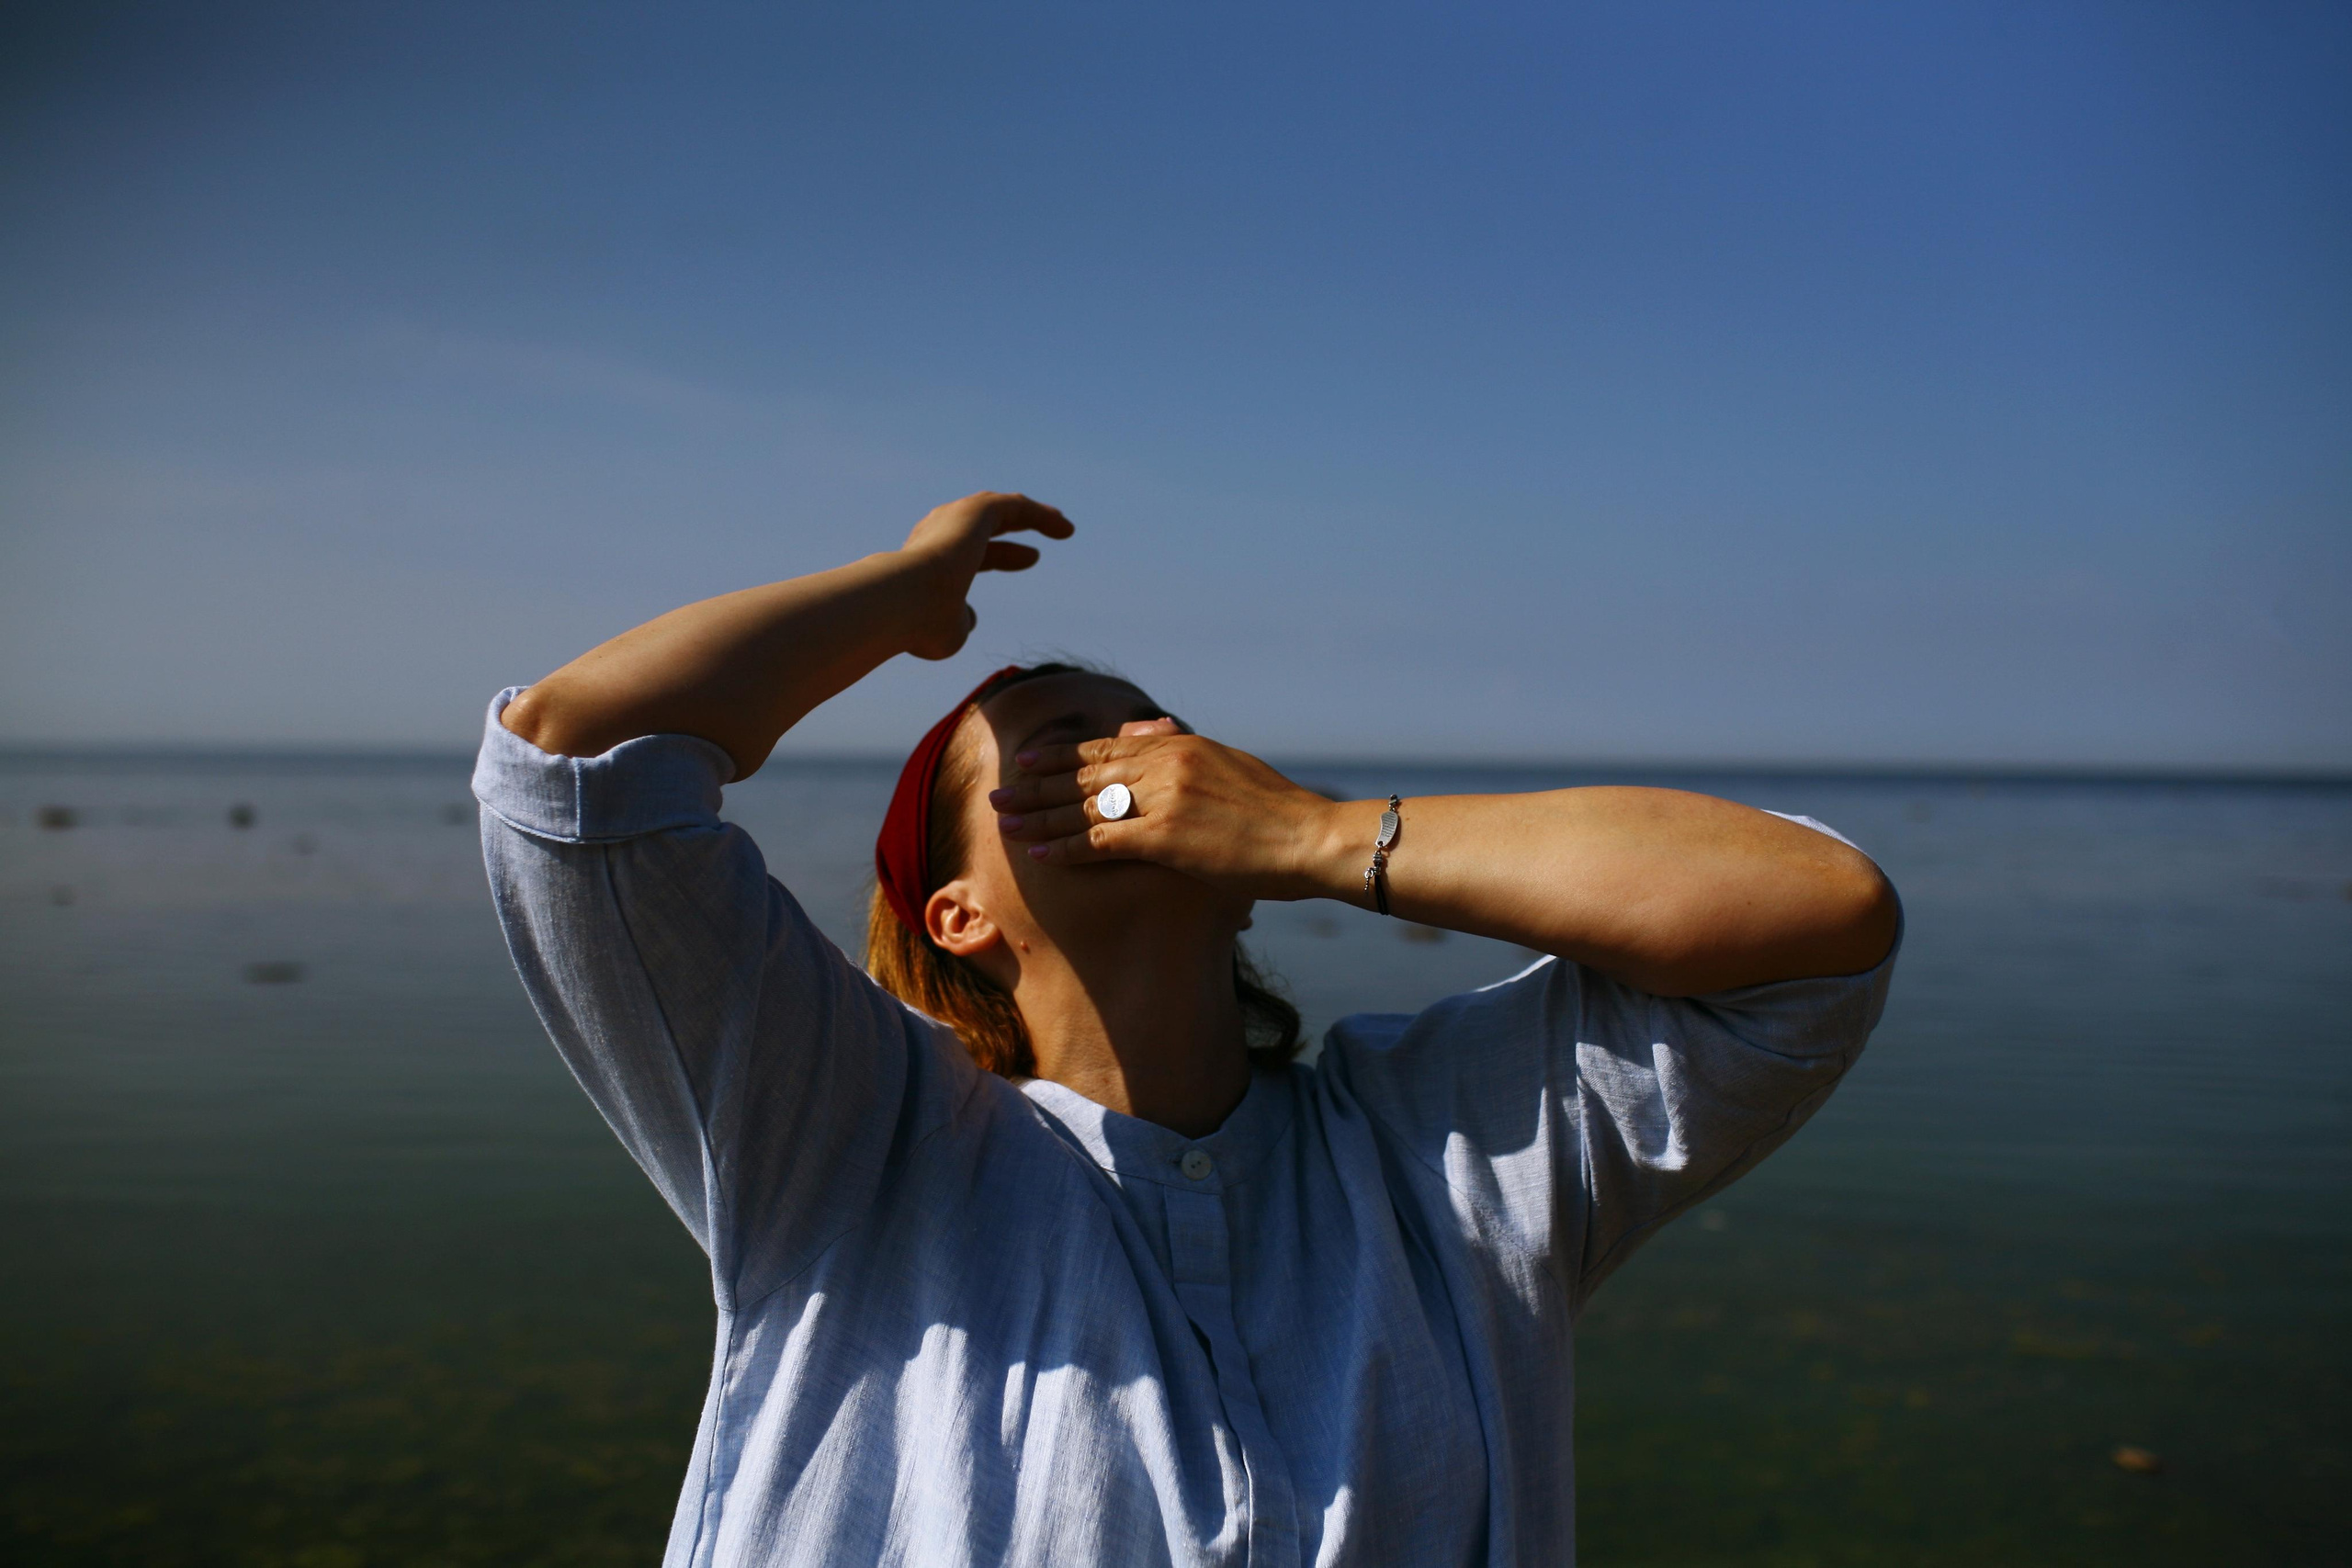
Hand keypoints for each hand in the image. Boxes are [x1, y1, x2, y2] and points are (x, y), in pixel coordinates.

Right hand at [897, 492, 1074, 660]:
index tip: (1031, 559)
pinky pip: (1015, 507)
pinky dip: (1040, 515)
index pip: (970, 554)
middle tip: (1037, 553)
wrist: (903, 601)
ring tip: (1061, 526)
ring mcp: (954, 518)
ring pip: (999, 510)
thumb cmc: (919, 624)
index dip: (1002, 557)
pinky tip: (1065, 529)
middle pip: (983, 528)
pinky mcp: (975, 511)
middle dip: (1010, 535)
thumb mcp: (944, 631)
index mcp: (927, 561)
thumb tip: (968, 616)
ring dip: (1032, 516)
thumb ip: (957, 619)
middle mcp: (936, 533)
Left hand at [990, 720, 1352, 901]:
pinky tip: (1038, 854)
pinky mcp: (1165, 837)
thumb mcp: (1234, 768)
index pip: (1107, 748)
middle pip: (1084, 773)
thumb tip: (1165, 738)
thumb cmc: (1282, 815)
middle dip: (1037, 784)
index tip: (1029, 760)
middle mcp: (1166, 764)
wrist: (1312, 838)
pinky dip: (1065, 847)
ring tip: (1004, 822)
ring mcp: (1163, 799)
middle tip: (1000, 792)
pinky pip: (1100, 842)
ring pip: (1084, 806)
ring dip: (1039, 815)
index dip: (1061, 756)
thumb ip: (1193, 756)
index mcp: (1182, 746)